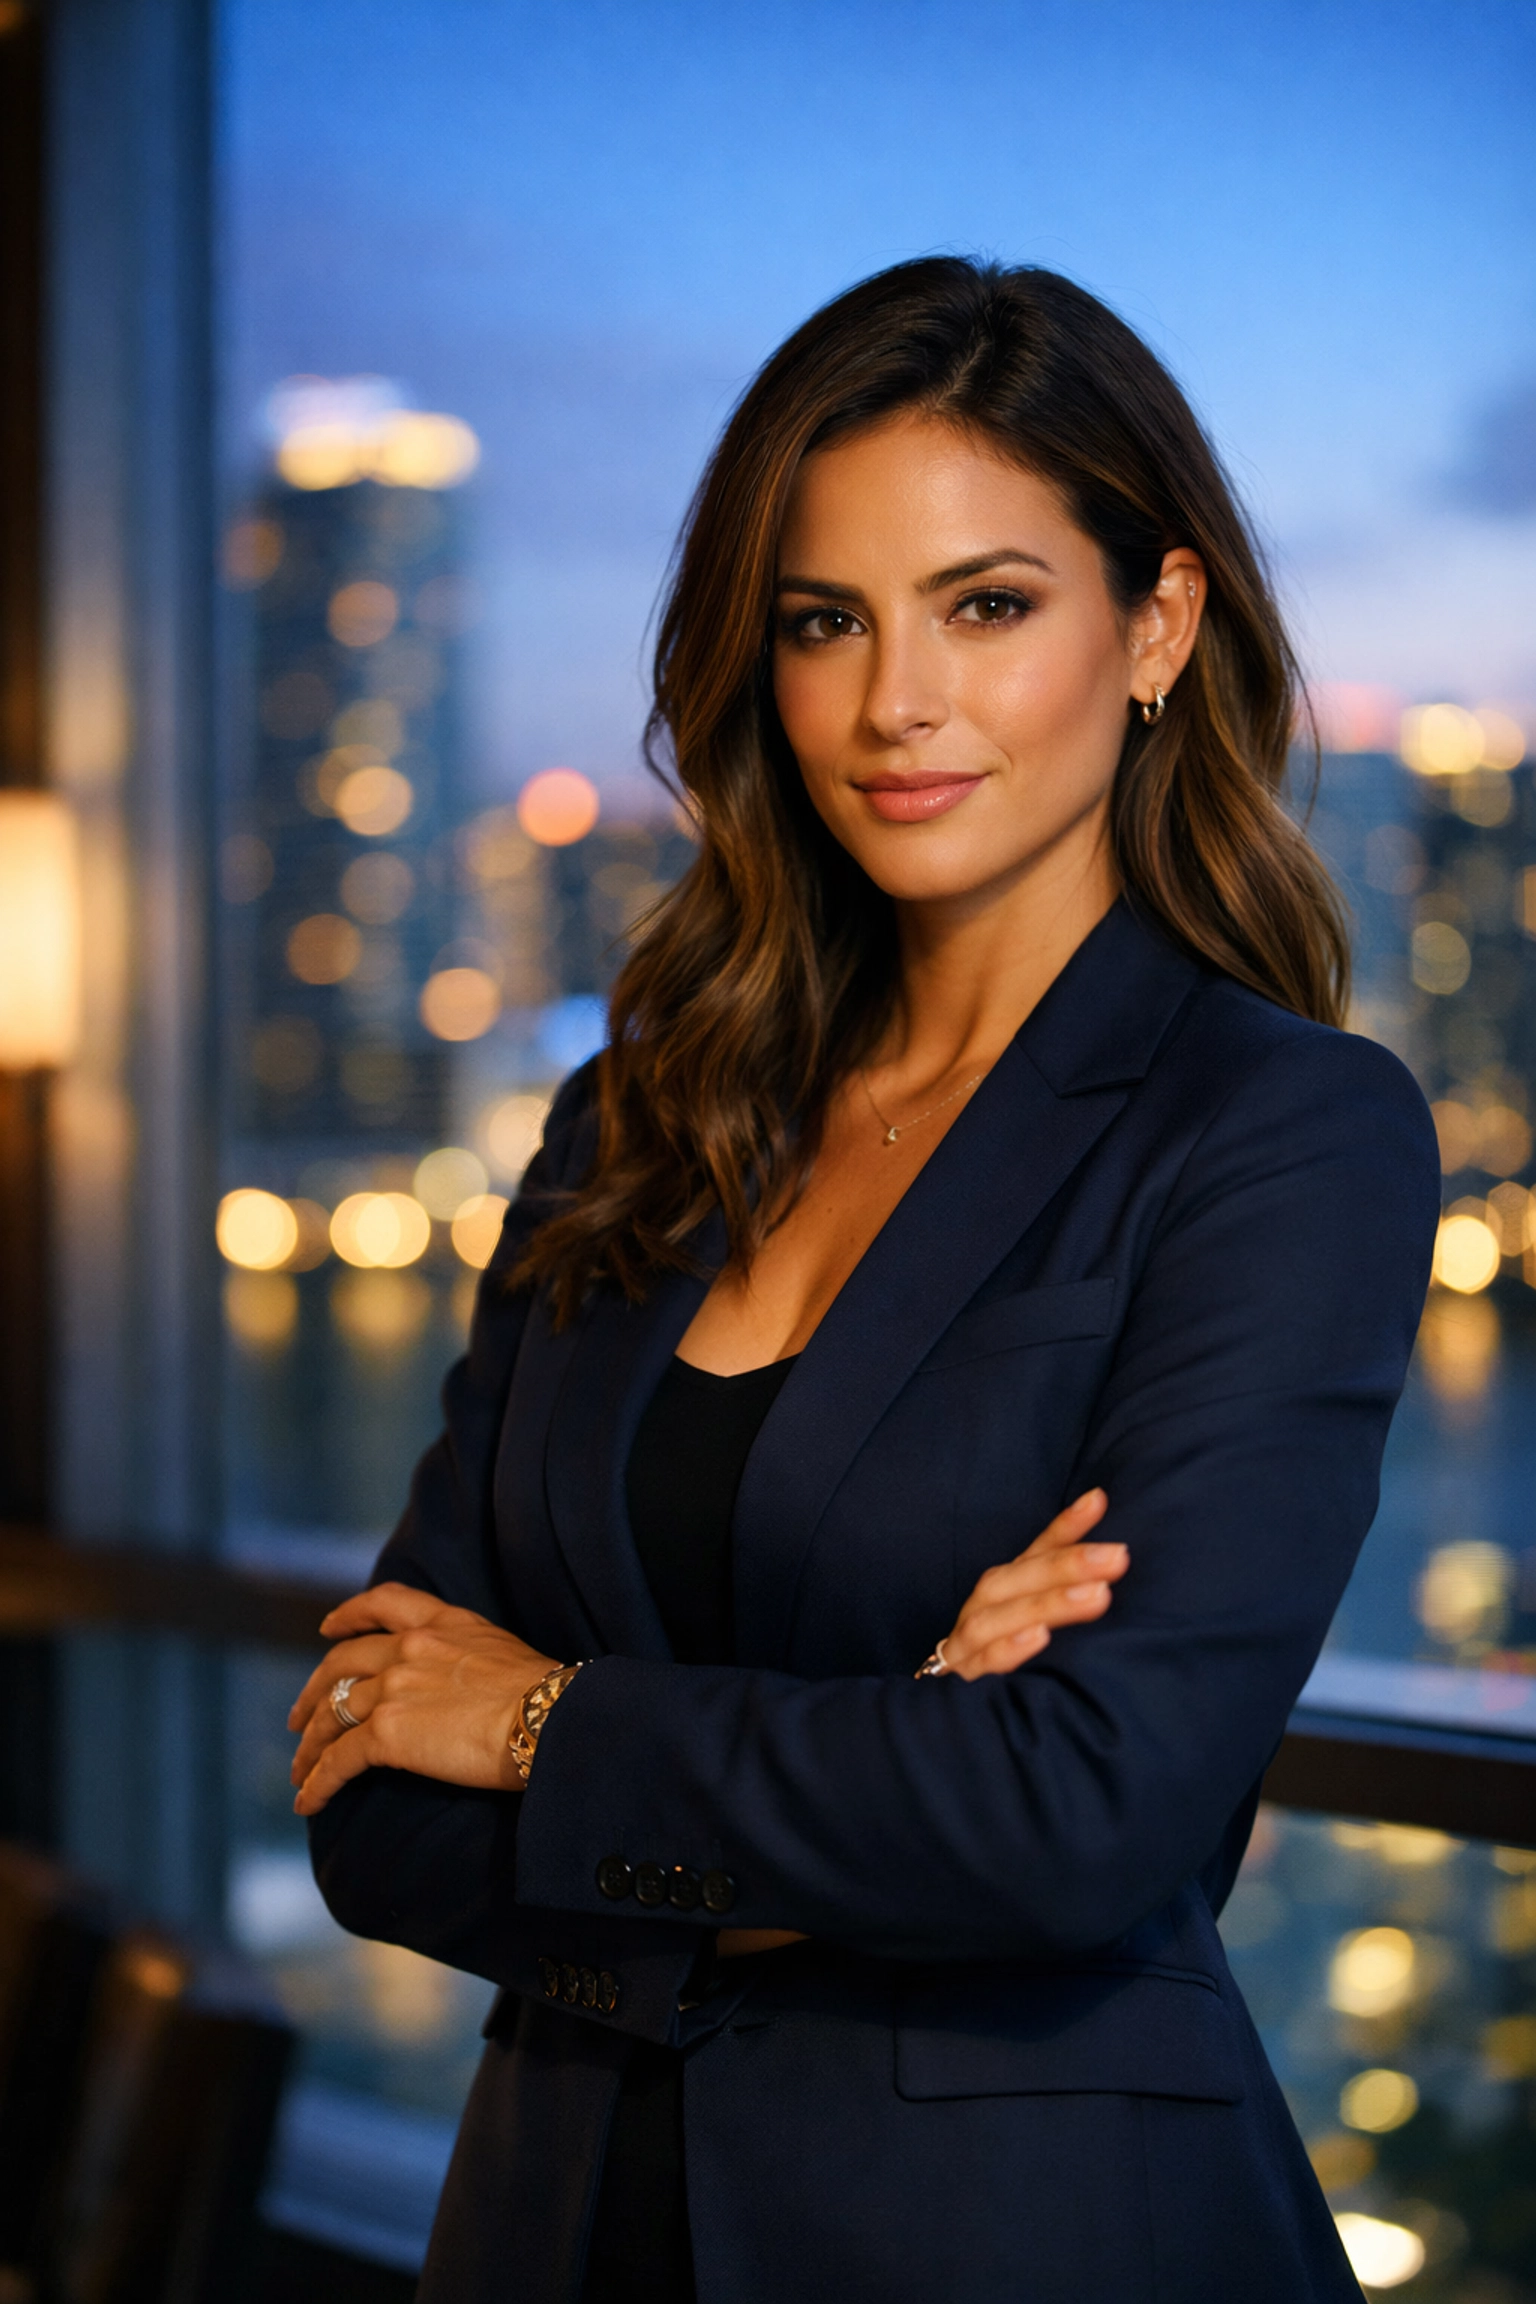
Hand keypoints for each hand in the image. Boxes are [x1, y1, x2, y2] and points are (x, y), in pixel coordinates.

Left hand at [287, 1582, 559, 1815]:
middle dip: (314, 1693)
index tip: (329, 1629)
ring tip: (300, 1772)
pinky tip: (307, 1802)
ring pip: (332, 1715)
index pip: (386, 1603)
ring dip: (311, 1747)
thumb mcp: (504, 1652)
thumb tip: (464, 1686)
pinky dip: (318, 1783)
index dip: (351, 1614)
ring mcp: (394, 1688)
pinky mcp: (387, 1734)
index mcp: (444, 1623)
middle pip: (342, 1665)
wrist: (549, 1718)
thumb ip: (468, 1657)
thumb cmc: (547, 1696)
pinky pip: (338, 1760)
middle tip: (299, 1719)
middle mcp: (411, 1647)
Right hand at [935, 1489, 1126, 1680]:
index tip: (1098, 1500)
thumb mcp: (1034, 1617)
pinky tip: (1040, 1638)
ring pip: (1003, 1615)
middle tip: (1118, 1557)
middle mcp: (987, 1603)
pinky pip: (983, 1661)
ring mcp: (970, 1639)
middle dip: (1070, 1565)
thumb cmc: (1001, 1648)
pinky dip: (1009, 1648)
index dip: (1067, 1526)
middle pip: (1023, 1577)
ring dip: (1048, 1603)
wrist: (950, 1699)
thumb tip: (1118, 1558)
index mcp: (1008, 1585)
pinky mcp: (963, 1677)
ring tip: (1095, 1595)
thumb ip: (1066, 1591)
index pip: (1039, 1550)